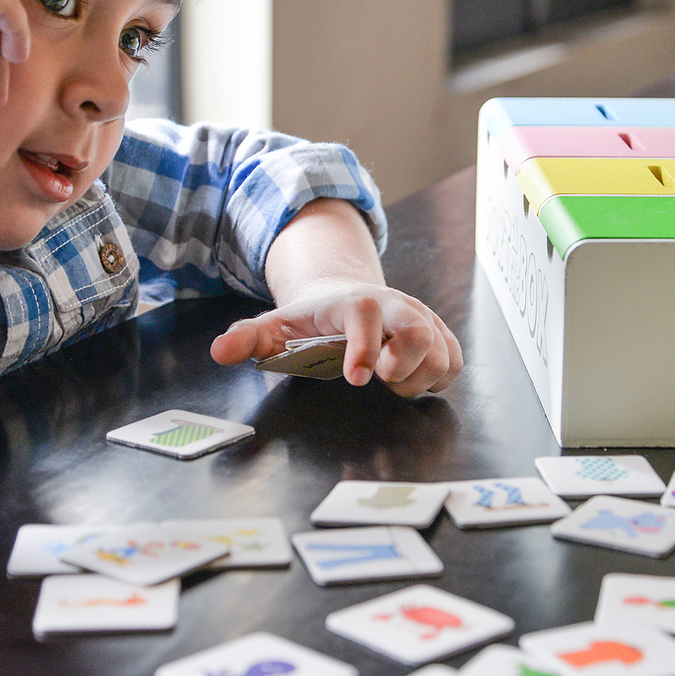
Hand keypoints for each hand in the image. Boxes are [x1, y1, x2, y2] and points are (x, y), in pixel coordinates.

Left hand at [209, 280, 462, 396]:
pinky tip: (409, 379)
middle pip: (419, 332)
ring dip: (418, 378)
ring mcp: (421, 318)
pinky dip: (438, 378)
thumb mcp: (274, 326)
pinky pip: (454, 360)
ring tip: (389, 381)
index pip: (367, 317)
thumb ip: (248, 338)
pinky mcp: (438, 333)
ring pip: (441, 353)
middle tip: (379, 379)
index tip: (357, 379)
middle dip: (402, 367)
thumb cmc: (310, 319)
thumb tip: (220, 352)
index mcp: (353, 303)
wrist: (344, 294)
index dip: (365, 349)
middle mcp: (394, 305)